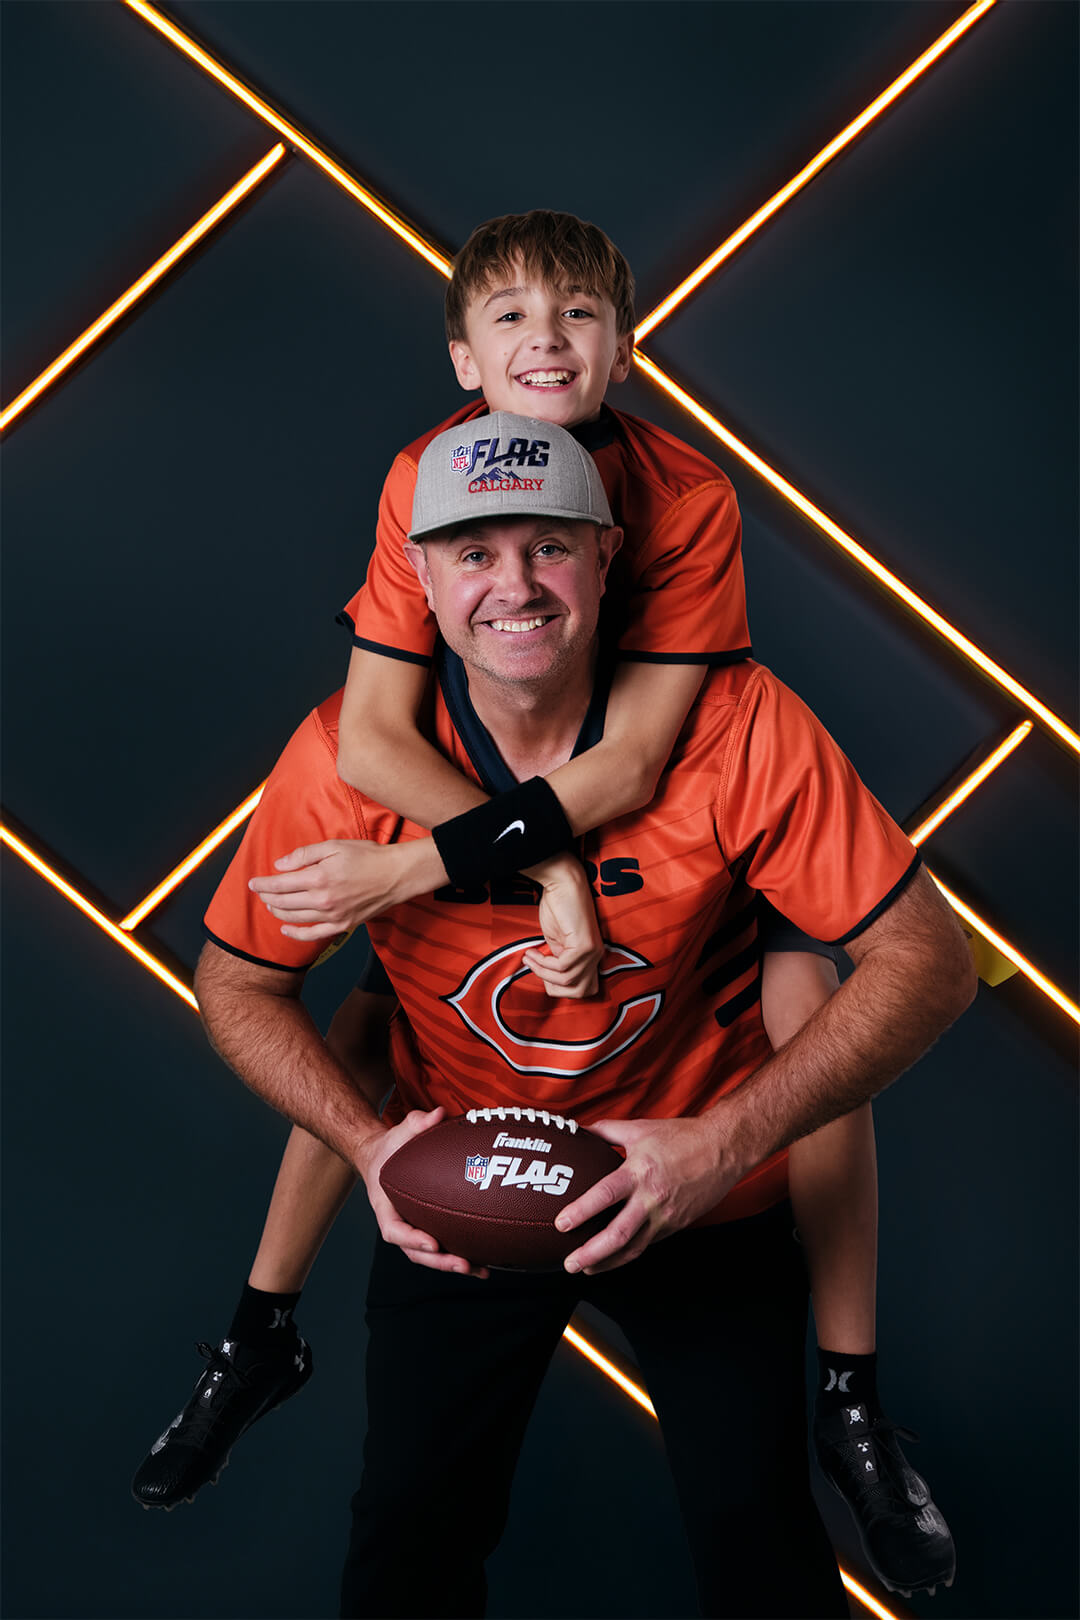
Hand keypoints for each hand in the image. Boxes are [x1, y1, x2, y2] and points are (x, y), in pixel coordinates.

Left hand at [249, 839, 429, 938]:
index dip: (263, 884)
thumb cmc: (368, 856)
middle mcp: (323, 899)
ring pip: (294, 918)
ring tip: (269, 905)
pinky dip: (295, 933)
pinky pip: (313, 935)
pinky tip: (285, 928)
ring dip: (276, 912)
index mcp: (319, 877)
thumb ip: (305, 855)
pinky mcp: (342, 925)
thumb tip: (280, 865)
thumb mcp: (335, 846)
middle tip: (260, 892)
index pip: (280, 884)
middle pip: (283, 902)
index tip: (253, 882)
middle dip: (266, 897)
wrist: (396, 875)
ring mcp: (333, 915)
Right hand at [354, 1107, 488, 1278]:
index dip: (412, 1239)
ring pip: (431, 1257)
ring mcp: (413, 1229)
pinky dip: (462, 1256)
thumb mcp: (399, 1132)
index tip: (432, 1242)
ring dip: (453, 1265)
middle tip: (463, 1263)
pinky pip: (443, 1247)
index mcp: (385, 1207)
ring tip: (479, 1270)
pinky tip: (485, 1262)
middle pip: (416, 1252)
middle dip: (439, 1262)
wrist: (382, 1159)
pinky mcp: (428, 1229)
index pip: (394, 1230)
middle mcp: (399, 1223)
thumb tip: (437, 1114)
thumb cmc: (390, 1148)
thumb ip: (416, 1123)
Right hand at [523, 855, 602, 998]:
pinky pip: (562, 967)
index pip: (586, 989)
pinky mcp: (584, 945)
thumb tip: (549, 979)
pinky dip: (543, 963)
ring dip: (542, 972)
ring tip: (529, 958)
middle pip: (580, 991)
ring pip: (567, 980)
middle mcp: (597, 956)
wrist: (561, 884)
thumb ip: (559, 961)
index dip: (562, 989)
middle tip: (537, 971)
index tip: (543, 974)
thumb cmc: (557, 908)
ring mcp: (592, 951)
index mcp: (592, 956)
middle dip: (554, 987)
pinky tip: (533, 952)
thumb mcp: (557, 943)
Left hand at [555, 1114, 741, 1274]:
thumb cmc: (682, 1137)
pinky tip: (614, 1256)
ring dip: (607, 1262)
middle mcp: (652, 1198)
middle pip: (618, 1235)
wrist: (723, 1148)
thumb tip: (578, 1130)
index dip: (581, 1211)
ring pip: (633, 1248)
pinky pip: (648, 1243)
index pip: (605, 1195)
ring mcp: (665, 1216)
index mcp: (640, 1172)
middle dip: (591, 1253)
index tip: (561, 1224)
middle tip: (570, 1262)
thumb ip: (606, 1131)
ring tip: (587, 1268)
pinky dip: (628, 1253)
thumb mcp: (639, 1128)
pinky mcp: (675, 1225)